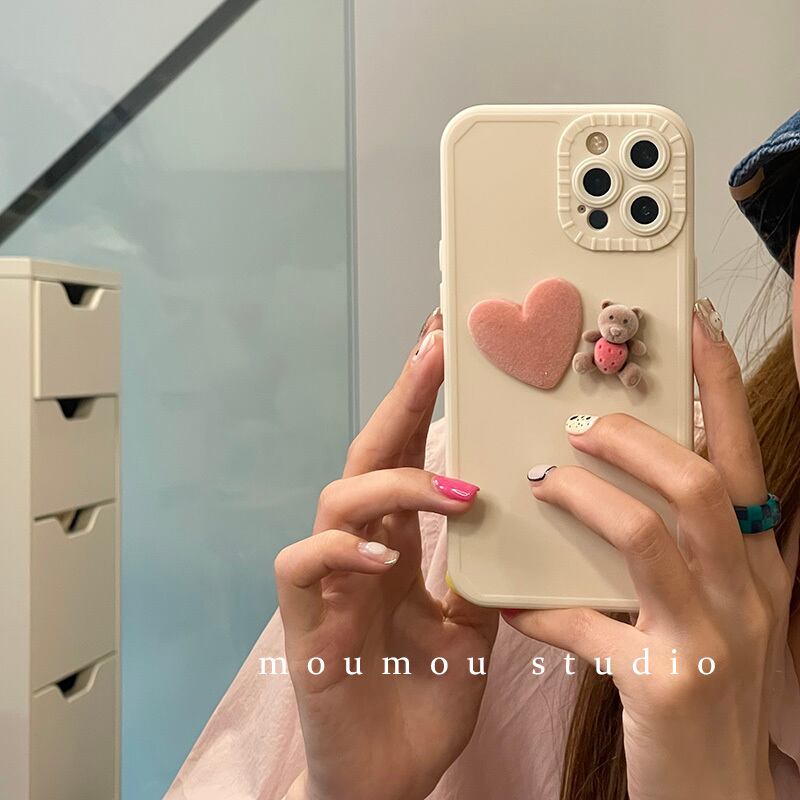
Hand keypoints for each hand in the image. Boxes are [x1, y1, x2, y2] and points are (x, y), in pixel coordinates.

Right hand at [274, 311, 497, 799]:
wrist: (385, 782)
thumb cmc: (422, 702)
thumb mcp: (470, 631)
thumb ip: (480, 576)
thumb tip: (518, 525)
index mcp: (399, 546)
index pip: (409, 458)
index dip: (424, 404)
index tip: (450, 350)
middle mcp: (360, 549)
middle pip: (371, 453)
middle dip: (402, 399)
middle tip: (434, 348)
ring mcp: (328, 582)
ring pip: (338, 497)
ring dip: (395, 484)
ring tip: (453, 491)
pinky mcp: (303, 623)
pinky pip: (304, 563)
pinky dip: (343, 549)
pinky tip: (385, 556)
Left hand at [505, 305, 791, 799]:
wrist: (715, 798)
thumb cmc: (701, 689)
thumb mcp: (711, 613)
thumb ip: (682, 553)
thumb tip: (621, 485)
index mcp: (758, 568)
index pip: (743, 458)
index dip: (720, 390)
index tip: (692, 329)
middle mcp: (749, 595)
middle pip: (696, 483)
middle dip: (632, 439)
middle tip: (576, 422)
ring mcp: (711, 640)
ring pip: (646, 535)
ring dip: (584, 499)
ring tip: (541, 482)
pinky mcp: (664, 686)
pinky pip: (588, 624)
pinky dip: (544, 609)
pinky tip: (511, 604)